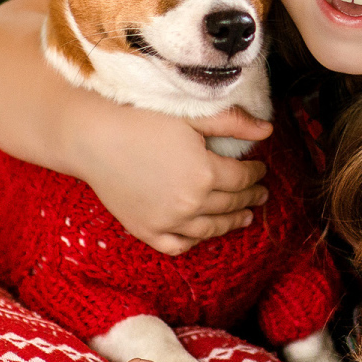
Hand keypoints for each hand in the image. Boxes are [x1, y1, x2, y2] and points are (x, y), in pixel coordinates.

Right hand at [71, 102, 274, 255]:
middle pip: (230, 204)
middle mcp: (190, 203)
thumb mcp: (192, 116)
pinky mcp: (145, 230)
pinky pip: (177, 245)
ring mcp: (167, 221)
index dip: (256, 174)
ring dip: (231, 223)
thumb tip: (269, 130)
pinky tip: (203, 233)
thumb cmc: (142, 119)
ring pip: (210, 229)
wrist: (93, 138)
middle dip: (250, 198)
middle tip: (260, 194)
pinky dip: (194, 241)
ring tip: (244, 217)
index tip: (262, 169)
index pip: (243, 178)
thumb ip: (232, 123)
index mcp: (205, 173)